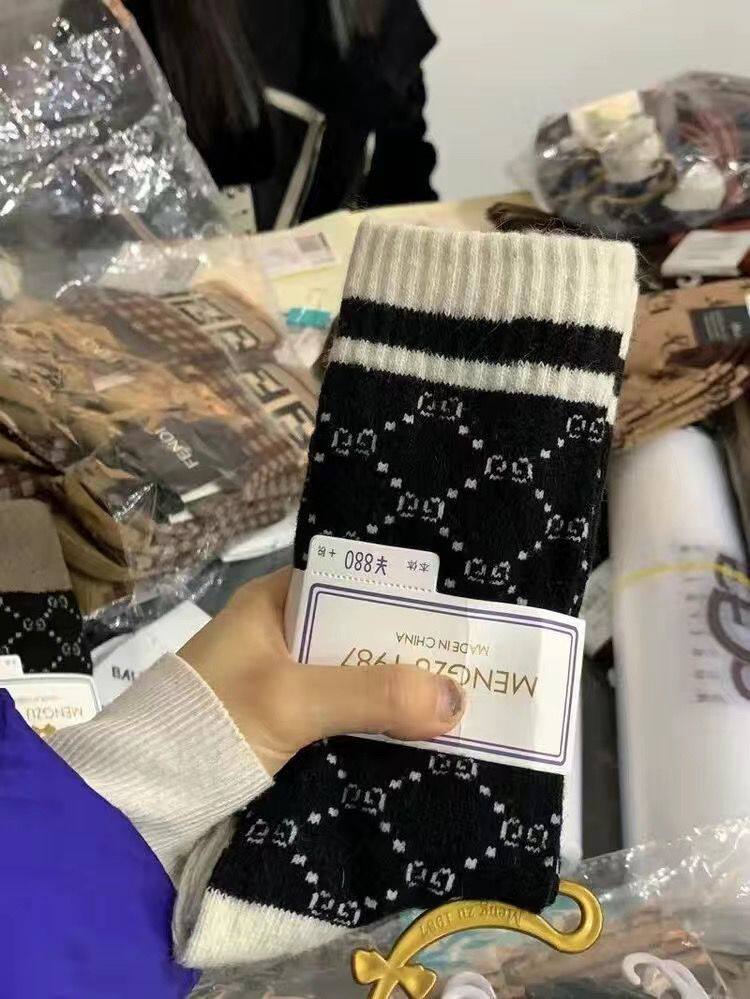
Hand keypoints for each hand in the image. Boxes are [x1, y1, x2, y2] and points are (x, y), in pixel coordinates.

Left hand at [179, 567, 463, 775]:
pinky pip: (343, 714)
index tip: (455, 613)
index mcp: (273, 602)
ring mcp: (281, 681)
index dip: (401, 596)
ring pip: (354, 677)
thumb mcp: (292, 700)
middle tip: (473, 663)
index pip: (350, 581)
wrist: (144, 800)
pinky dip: (374, 724)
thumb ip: (372, 694)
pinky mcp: (284, 725)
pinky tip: (419, 734)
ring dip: (395, 693)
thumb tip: (457, 698)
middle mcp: (280, 633)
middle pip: (358, 633)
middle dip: (407, 652)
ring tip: (461, 699)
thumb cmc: (212, 722)